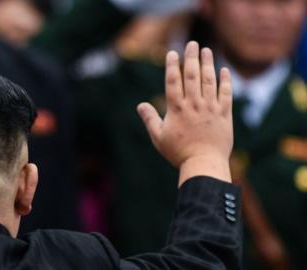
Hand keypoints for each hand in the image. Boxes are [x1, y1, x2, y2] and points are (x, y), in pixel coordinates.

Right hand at [137, 41, 232, 184]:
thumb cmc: (178, 152)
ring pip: (209, 81)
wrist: (204, 163)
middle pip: (192, 76)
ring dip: (208, 64)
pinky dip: (225, 81)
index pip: (173, 81)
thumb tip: (140, 105)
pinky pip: (226, 94)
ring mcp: (210, 108)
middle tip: (192, 44)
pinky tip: (223, 70)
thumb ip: (149, 119)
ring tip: (207, 50)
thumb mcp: (158, 137)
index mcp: (176, 109)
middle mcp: (194, 105)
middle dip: (191, 57)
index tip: (173, 53)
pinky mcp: (224, 115)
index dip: (172, 65)